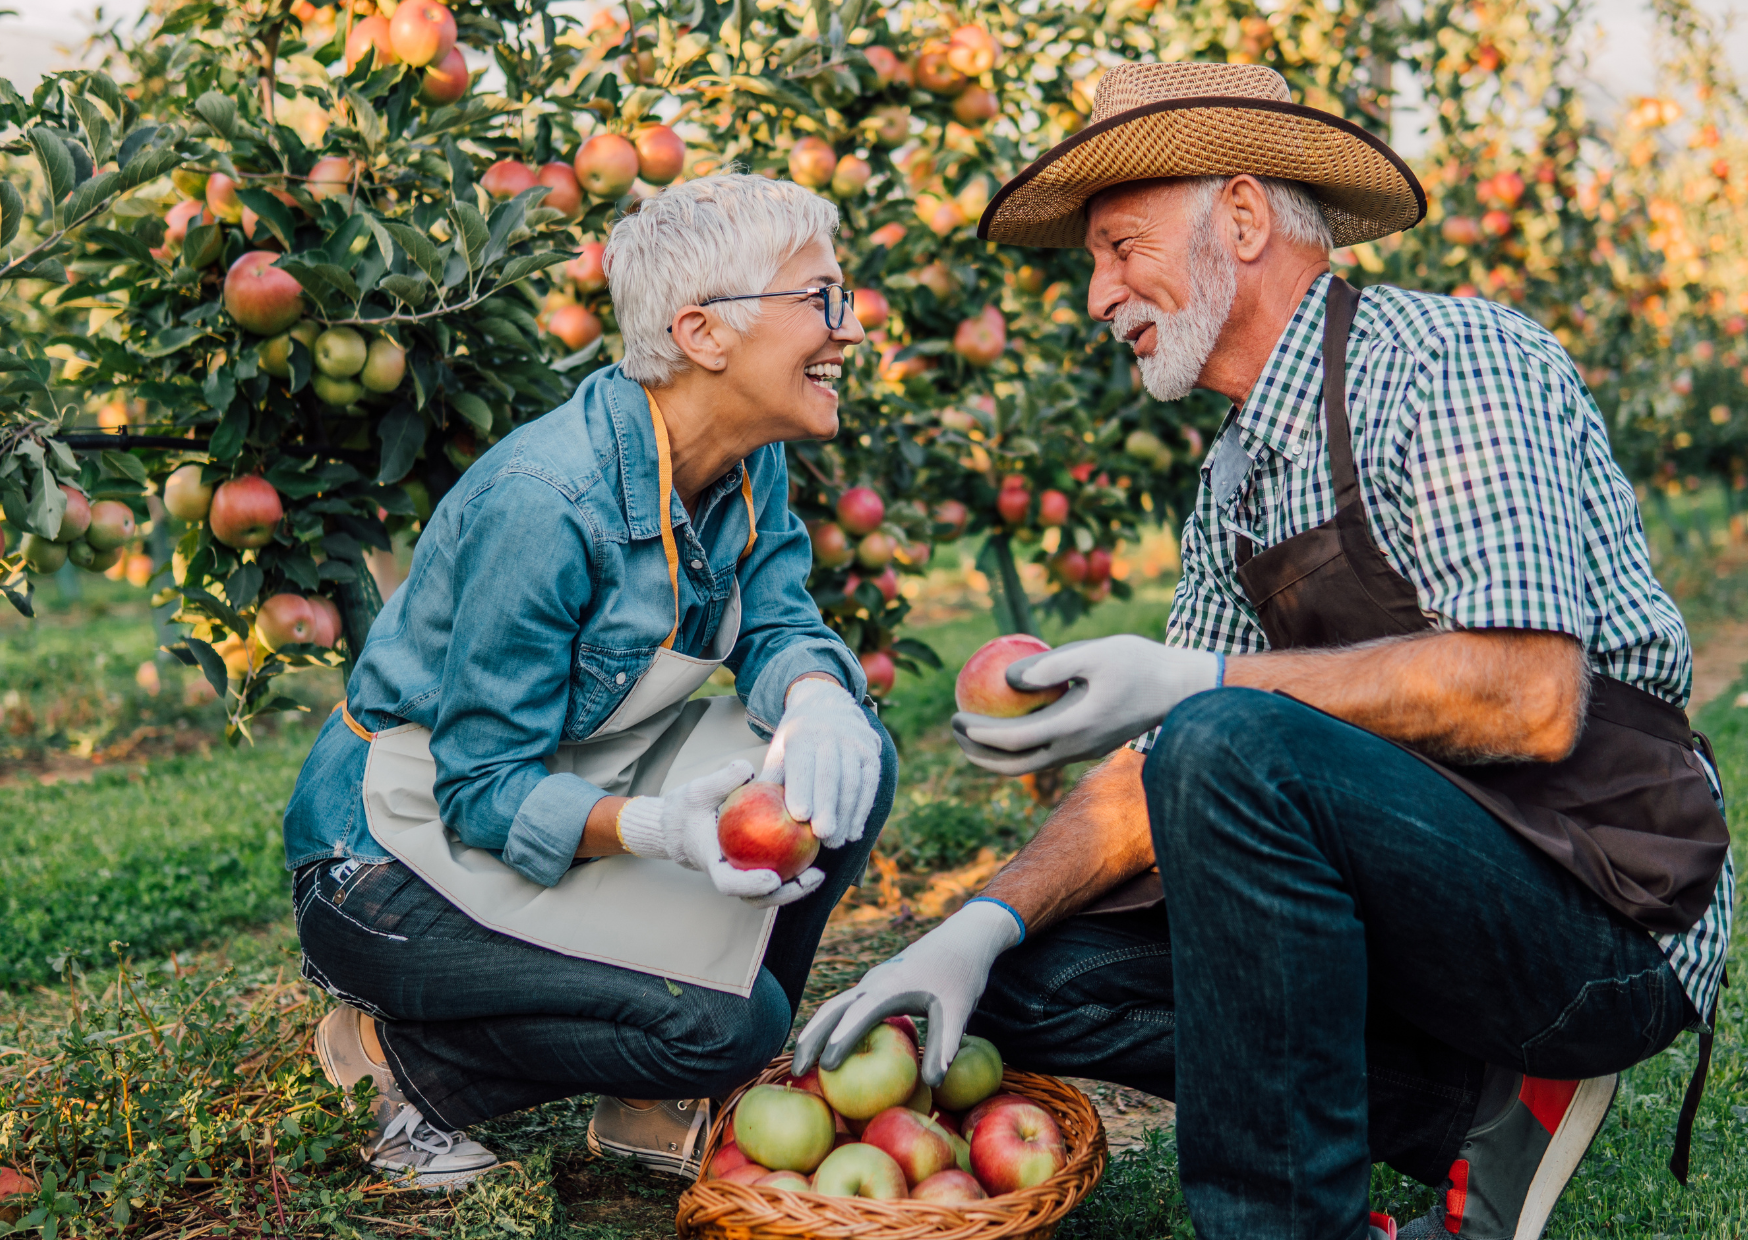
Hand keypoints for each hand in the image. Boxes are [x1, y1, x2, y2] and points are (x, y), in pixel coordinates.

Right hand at [615, 761, 824, 905]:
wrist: (681, 825)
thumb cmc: (689, 807)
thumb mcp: (699, 789)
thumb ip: (721, 780)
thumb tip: (746, 768)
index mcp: (712, 862)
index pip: (729, 882)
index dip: (750, 885)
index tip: (773, 879)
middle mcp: (728, 875)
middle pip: (756, 898)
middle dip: (785, 894)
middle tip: (812, 877)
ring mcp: (741, 877)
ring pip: (769, 894)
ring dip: (796, 889)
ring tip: (819, 874)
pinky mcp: (753, 871)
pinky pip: (776, 876)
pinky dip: (795, 871)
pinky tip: (816, 853)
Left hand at [759, 676, 882, 849]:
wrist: (829, 707)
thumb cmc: (796, 740)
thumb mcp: (779, 750)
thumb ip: (771, 779)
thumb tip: (751, 814)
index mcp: (802, 734)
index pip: (803, 763)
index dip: (802, 788)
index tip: (799, 816)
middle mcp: (832, 735)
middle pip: (831, 775)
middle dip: (828, 807)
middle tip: (822, 837)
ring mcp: (856, 744)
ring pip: (853, 783)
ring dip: (846, 816)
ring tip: (835, 842)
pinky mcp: (872, 755)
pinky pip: (869, 786)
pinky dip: (862, 811)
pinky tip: (853, 832)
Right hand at [793, 901, 1021, 1086]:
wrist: (965, 937)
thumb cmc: (962, 973)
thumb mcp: (959, 1011)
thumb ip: (945, 1046)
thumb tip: (933, 1084)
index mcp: (891, 986)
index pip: (858, 1014)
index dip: (841, 1040)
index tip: (827, 1067)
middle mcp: (875, 982)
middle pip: (832, 1010)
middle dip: (811, 1038)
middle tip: (796, 1072)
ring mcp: (873, 982)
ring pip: (835, 1007)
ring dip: (816, 1032)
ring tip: (802, 1064)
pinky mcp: (878, 985)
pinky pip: (847, 1007)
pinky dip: (832, 1026)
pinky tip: (832, 1046)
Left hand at [952, 635, 1221, 774]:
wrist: (1182, 691)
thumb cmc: (1140, 663)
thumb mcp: (1094, 653)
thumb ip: (1050, 665)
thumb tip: (1008, 678)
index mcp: (1073, 728)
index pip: (1013, 741)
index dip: (978, 733)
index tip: (955, 714)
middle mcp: (1075, 749)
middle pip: (1013, 766)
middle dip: (977, 754)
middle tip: (953, 728)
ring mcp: (1082, 753)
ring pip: (1028, 766)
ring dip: (995, 756)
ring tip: (970, 734)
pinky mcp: (1089, 747)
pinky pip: (1044, 754)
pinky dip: (1018, 747)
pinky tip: (1007, 722)